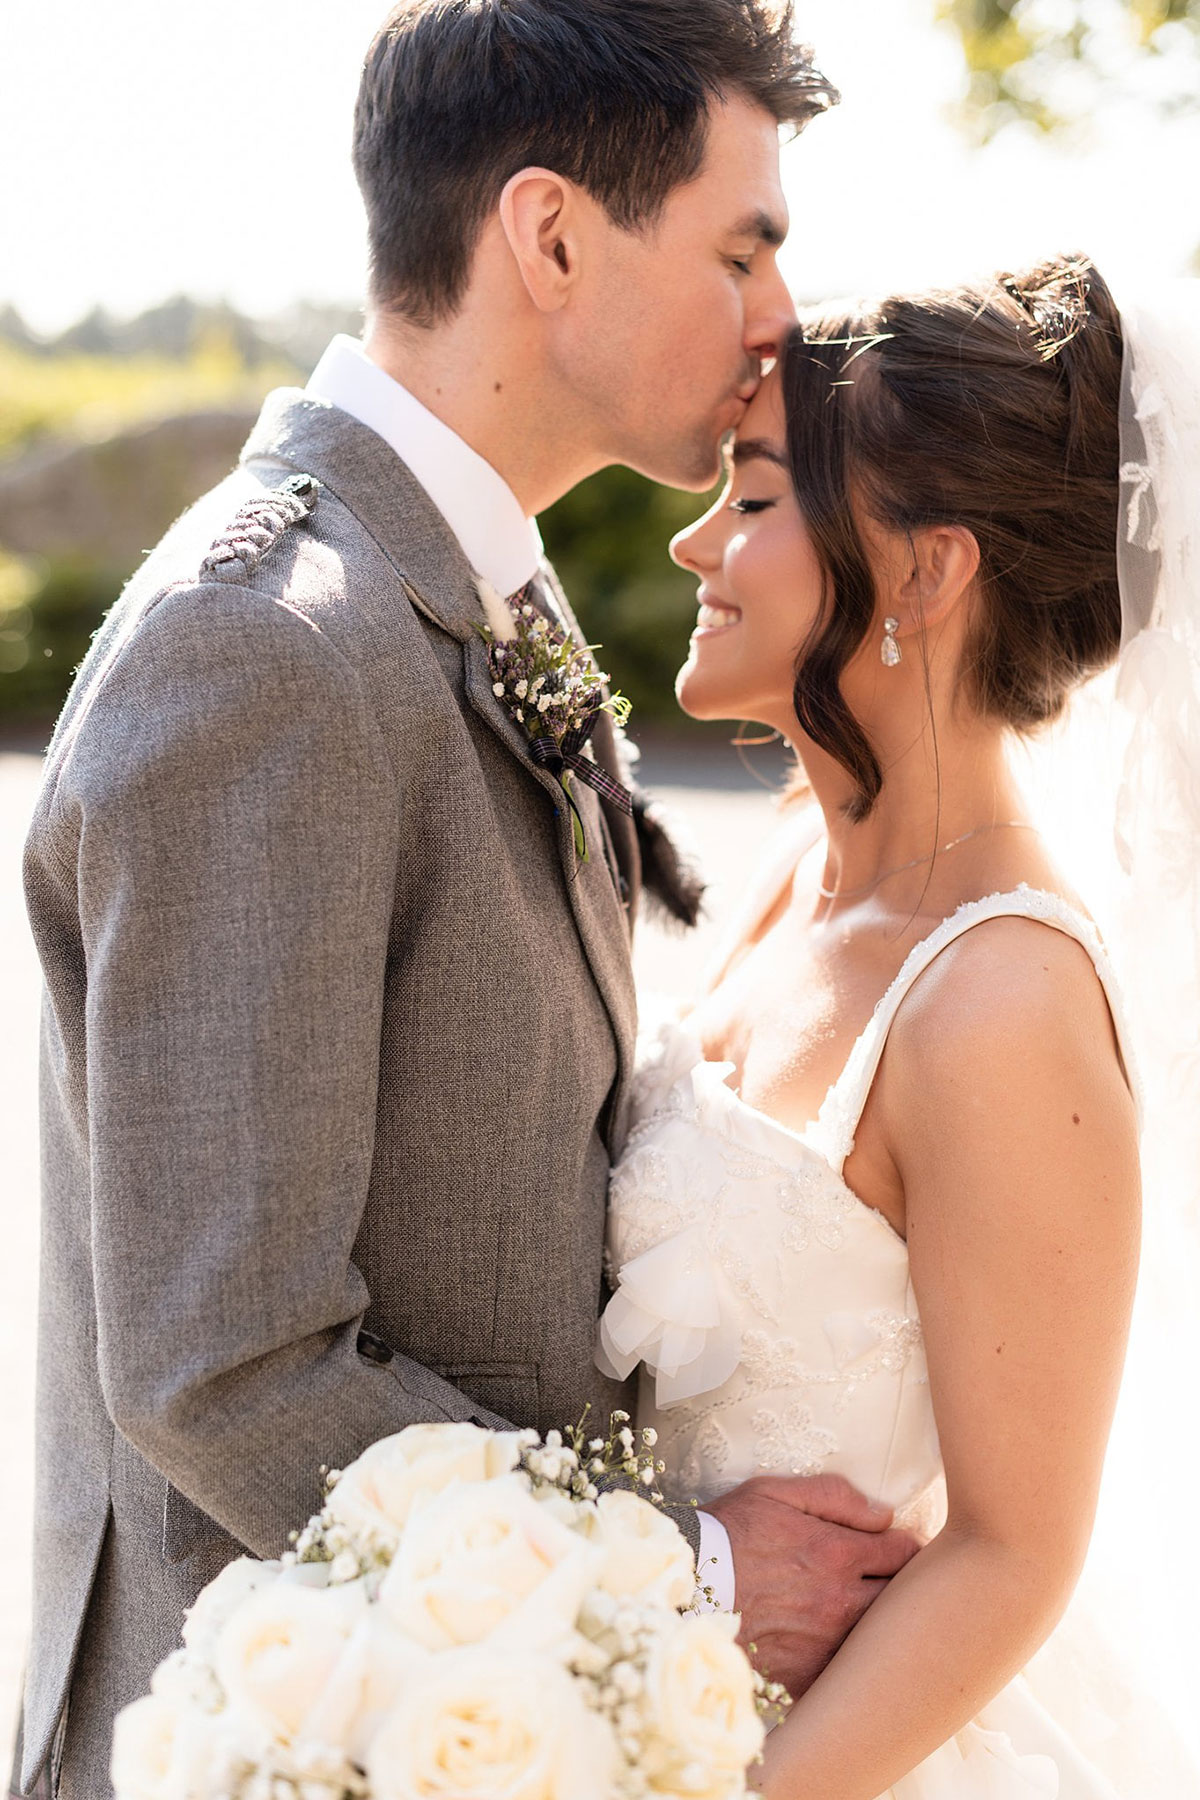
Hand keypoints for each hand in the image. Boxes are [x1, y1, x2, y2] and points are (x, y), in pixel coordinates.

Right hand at [707, 1474, 920, 1697]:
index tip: (897, 1549)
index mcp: (838, 1553)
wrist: (684, 1589)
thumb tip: (883, 1514)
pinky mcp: (806, 1676)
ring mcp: (826, 1644)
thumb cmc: (728, 1534)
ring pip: (880, 1639)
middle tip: (888, 1581)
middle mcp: (841, 1602)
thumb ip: (835, 1496)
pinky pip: (846, 1673)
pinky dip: (847, 1661)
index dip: (907, 1548)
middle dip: (902, 1588)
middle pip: (903, 1600)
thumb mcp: (774, 1493)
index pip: (906, 1553)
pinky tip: (832, 1645)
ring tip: (862, 1612)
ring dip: (878, 1625)